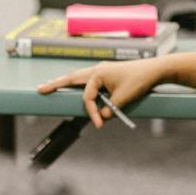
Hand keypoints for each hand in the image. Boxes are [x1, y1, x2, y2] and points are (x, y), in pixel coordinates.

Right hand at [35, 56, 166, 127]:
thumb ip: (109, 110)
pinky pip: (87, 79)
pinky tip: (73, 85)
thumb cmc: (139, 80)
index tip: (99, 125)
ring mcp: (102, 70)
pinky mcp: (107, 73)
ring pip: (78, 77)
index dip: (91, 112)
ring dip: (66, 82)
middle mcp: (97, 69)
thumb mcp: (123, 99)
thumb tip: (101, 117)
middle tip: (40, 89)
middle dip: (56, 84)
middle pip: (71, 78)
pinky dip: (78, 83)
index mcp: (98, 73)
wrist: (155, 70)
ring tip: (51, 85)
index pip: (87, 97)